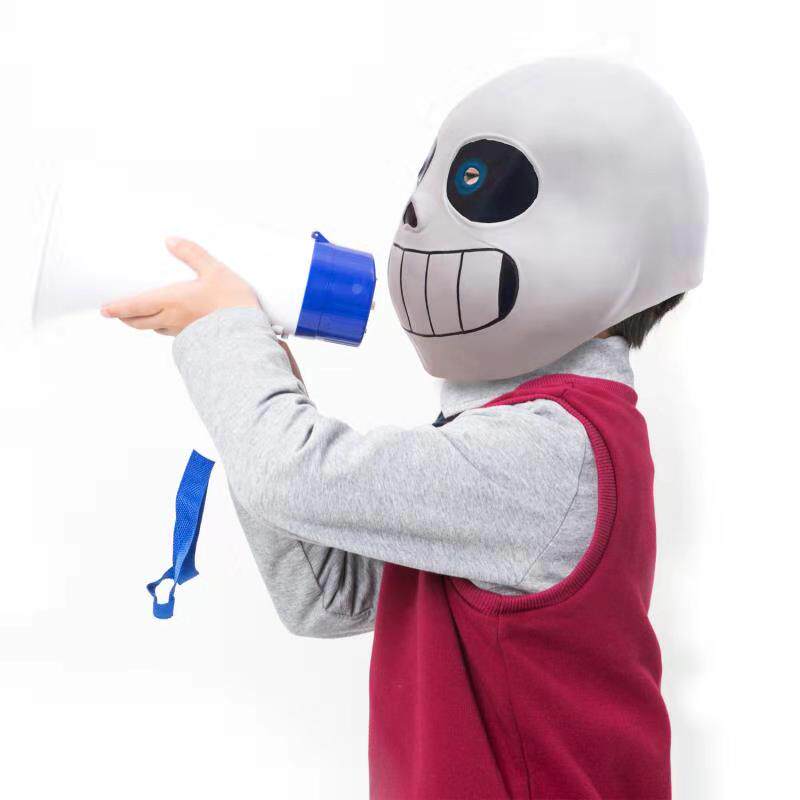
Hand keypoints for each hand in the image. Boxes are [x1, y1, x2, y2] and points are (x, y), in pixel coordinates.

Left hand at [100, 237, 258, 335]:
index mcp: (170, 300)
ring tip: (141, 316)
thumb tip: (171, 240)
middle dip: (125, 317)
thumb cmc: (231, 301)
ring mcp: (182, 330)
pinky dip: (162, 327)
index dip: (117, 308)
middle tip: (117, 313)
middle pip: (139, 322)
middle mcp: (171, 318)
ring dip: (143, 323)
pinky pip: (171, 333)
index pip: (134, 306)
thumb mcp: (214, 271)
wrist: (246, 331)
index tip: (104, 309)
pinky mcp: (194, 337)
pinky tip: (170, 322)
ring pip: (154, 328)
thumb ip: (192, 254)